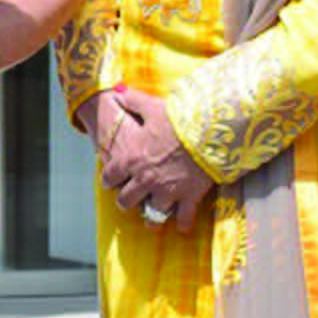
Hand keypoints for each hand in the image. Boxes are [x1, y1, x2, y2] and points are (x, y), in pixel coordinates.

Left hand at [101, 87, 213, 229]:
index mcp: (131, 159)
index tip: (111, 181)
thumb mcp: (152, 107)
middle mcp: (145, 179)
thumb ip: (132, 100)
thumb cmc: (177, 119)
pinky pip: (183, 218)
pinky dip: (182, 224)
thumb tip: (118, 89)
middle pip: (126, 201)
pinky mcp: (188, 197)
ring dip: (152, 218)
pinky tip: (181, 228)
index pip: (109, 176)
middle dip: (127, 201)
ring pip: (152, 214)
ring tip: (153, 221)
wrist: (208, 133)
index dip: (109, 179)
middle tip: (130, 200)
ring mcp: (167, 191)